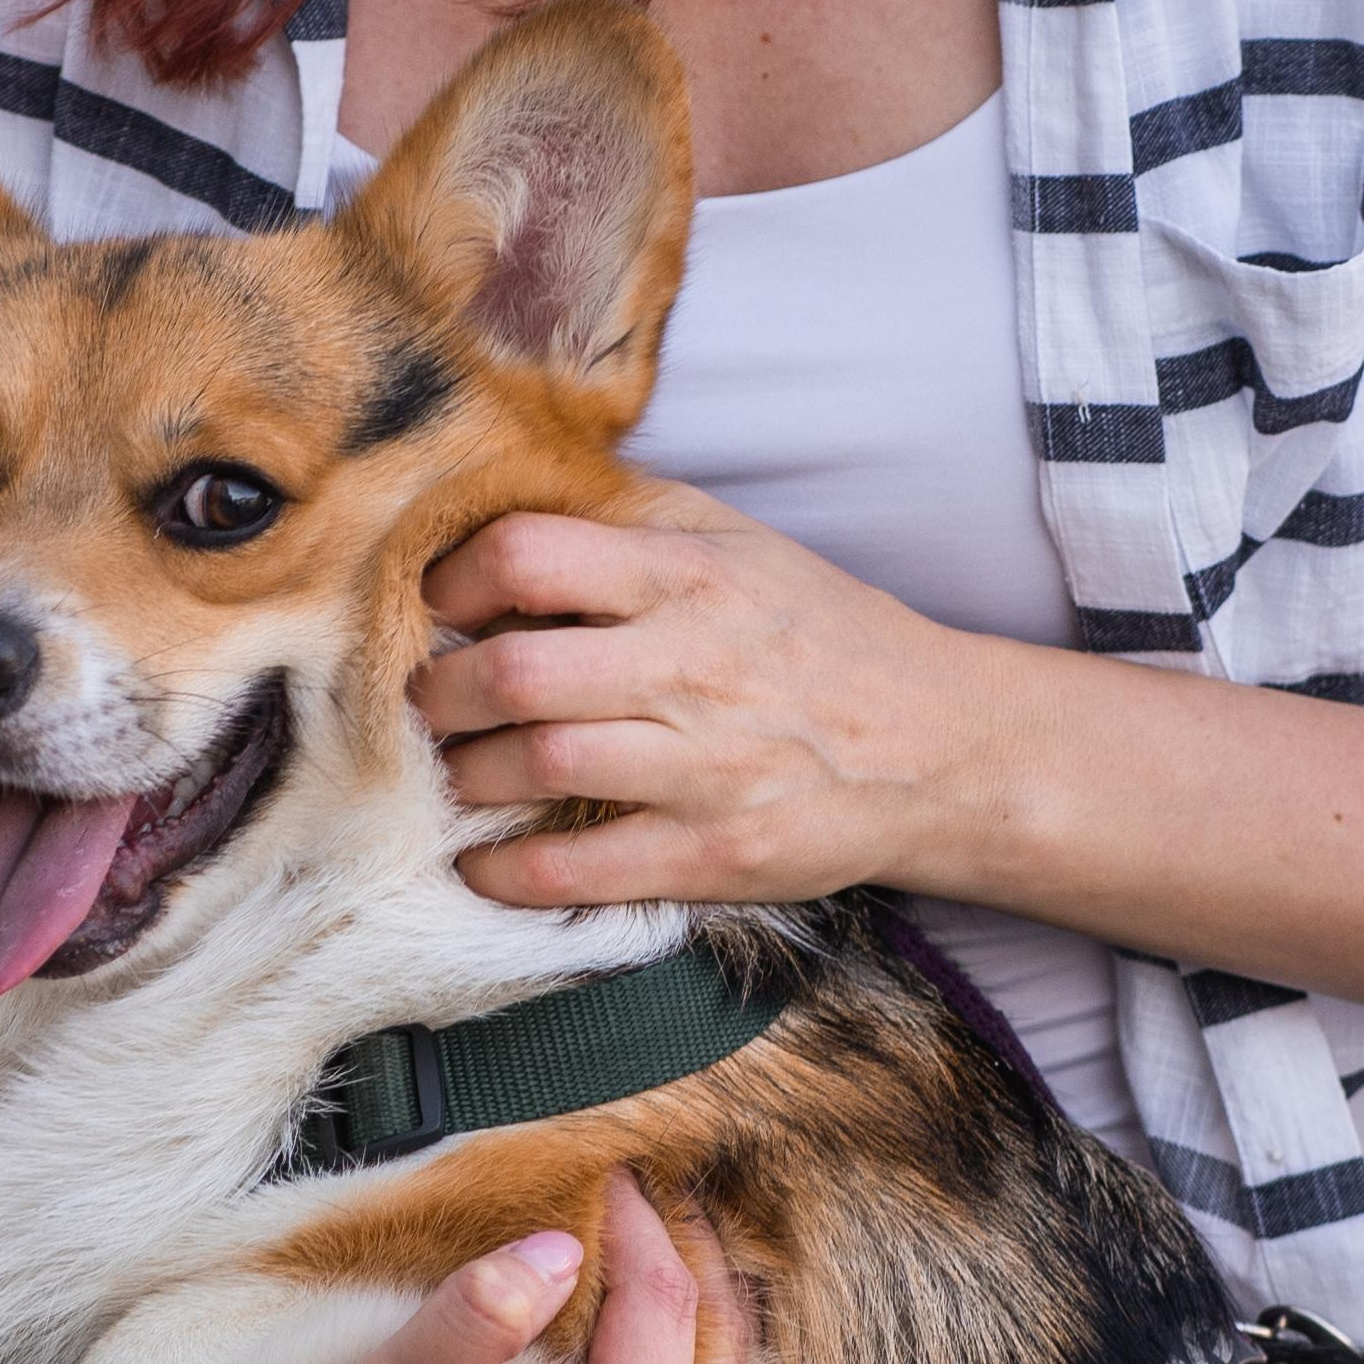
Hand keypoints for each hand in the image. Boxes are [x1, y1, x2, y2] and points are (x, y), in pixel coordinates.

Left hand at [412, 490, 996, 911]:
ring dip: (465, 778)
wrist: (941, 748)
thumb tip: (518, 491)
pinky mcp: (713, 853)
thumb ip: (636, 521)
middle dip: (440, 693)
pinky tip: (480, 865)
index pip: (528, 554)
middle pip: (513, 670)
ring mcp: (703, 764)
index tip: (436, 609)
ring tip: (454, 773)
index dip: (455, 582)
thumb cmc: (823, 641)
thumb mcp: (744, 548)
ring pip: (535, 764)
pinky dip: (509, 872)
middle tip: (423, 704)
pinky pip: (578, 869)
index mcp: (690, 575)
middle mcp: (692, 663)